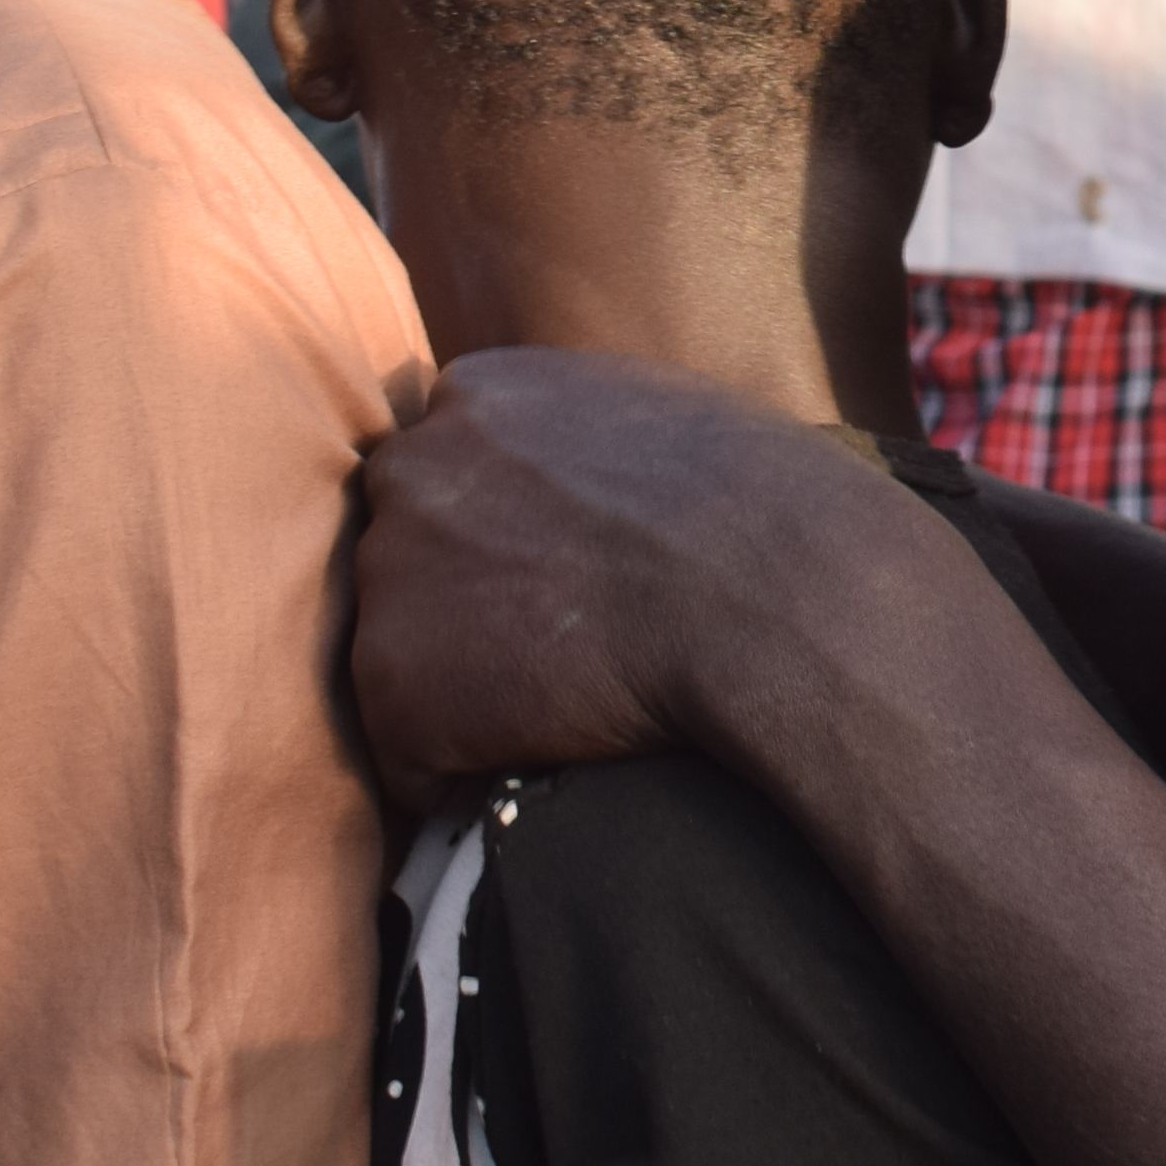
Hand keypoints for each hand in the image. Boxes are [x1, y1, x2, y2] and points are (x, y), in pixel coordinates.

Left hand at [344, 346, 920, 823]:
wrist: (772, 592)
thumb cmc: (764, 513)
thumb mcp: (660, 417)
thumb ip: (582, 438)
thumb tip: (584, 493)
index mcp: (479, 393)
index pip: (451, 472)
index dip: (500, 537)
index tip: (556, 578)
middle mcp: (412, 469)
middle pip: (409, 555)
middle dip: (465, 605)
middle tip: (558, 648)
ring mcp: (392, 575)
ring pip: (405, 653)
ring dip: (466, 688)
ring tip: (566, 704)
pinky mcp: (395, 683)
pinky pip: (410, 754)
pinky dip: (462, 771)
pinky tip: (545, 758)